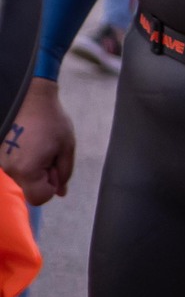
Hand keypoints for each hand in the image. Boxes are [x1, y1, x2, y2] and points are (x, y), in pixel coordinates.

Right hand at [4, 78, 75, 204]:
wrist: (29, 97)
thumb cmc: (52, 121)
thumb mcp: (67, 148)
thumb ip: (64, 173)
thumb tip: (60, 192)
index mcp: (27, 170)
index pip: (39, 198)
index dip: (51, 188)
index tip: (55, 169)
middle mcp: (10, 169)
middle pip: (30, 188)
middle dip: (44, 176)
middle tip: (50, 153)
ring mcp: (2, 161)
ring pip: (23, 177)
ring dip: (36, 167)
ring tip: (41, 145)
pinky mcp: (0, 153)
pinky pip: (16, 166)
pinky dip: (26, 160)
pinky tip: (32, 143)